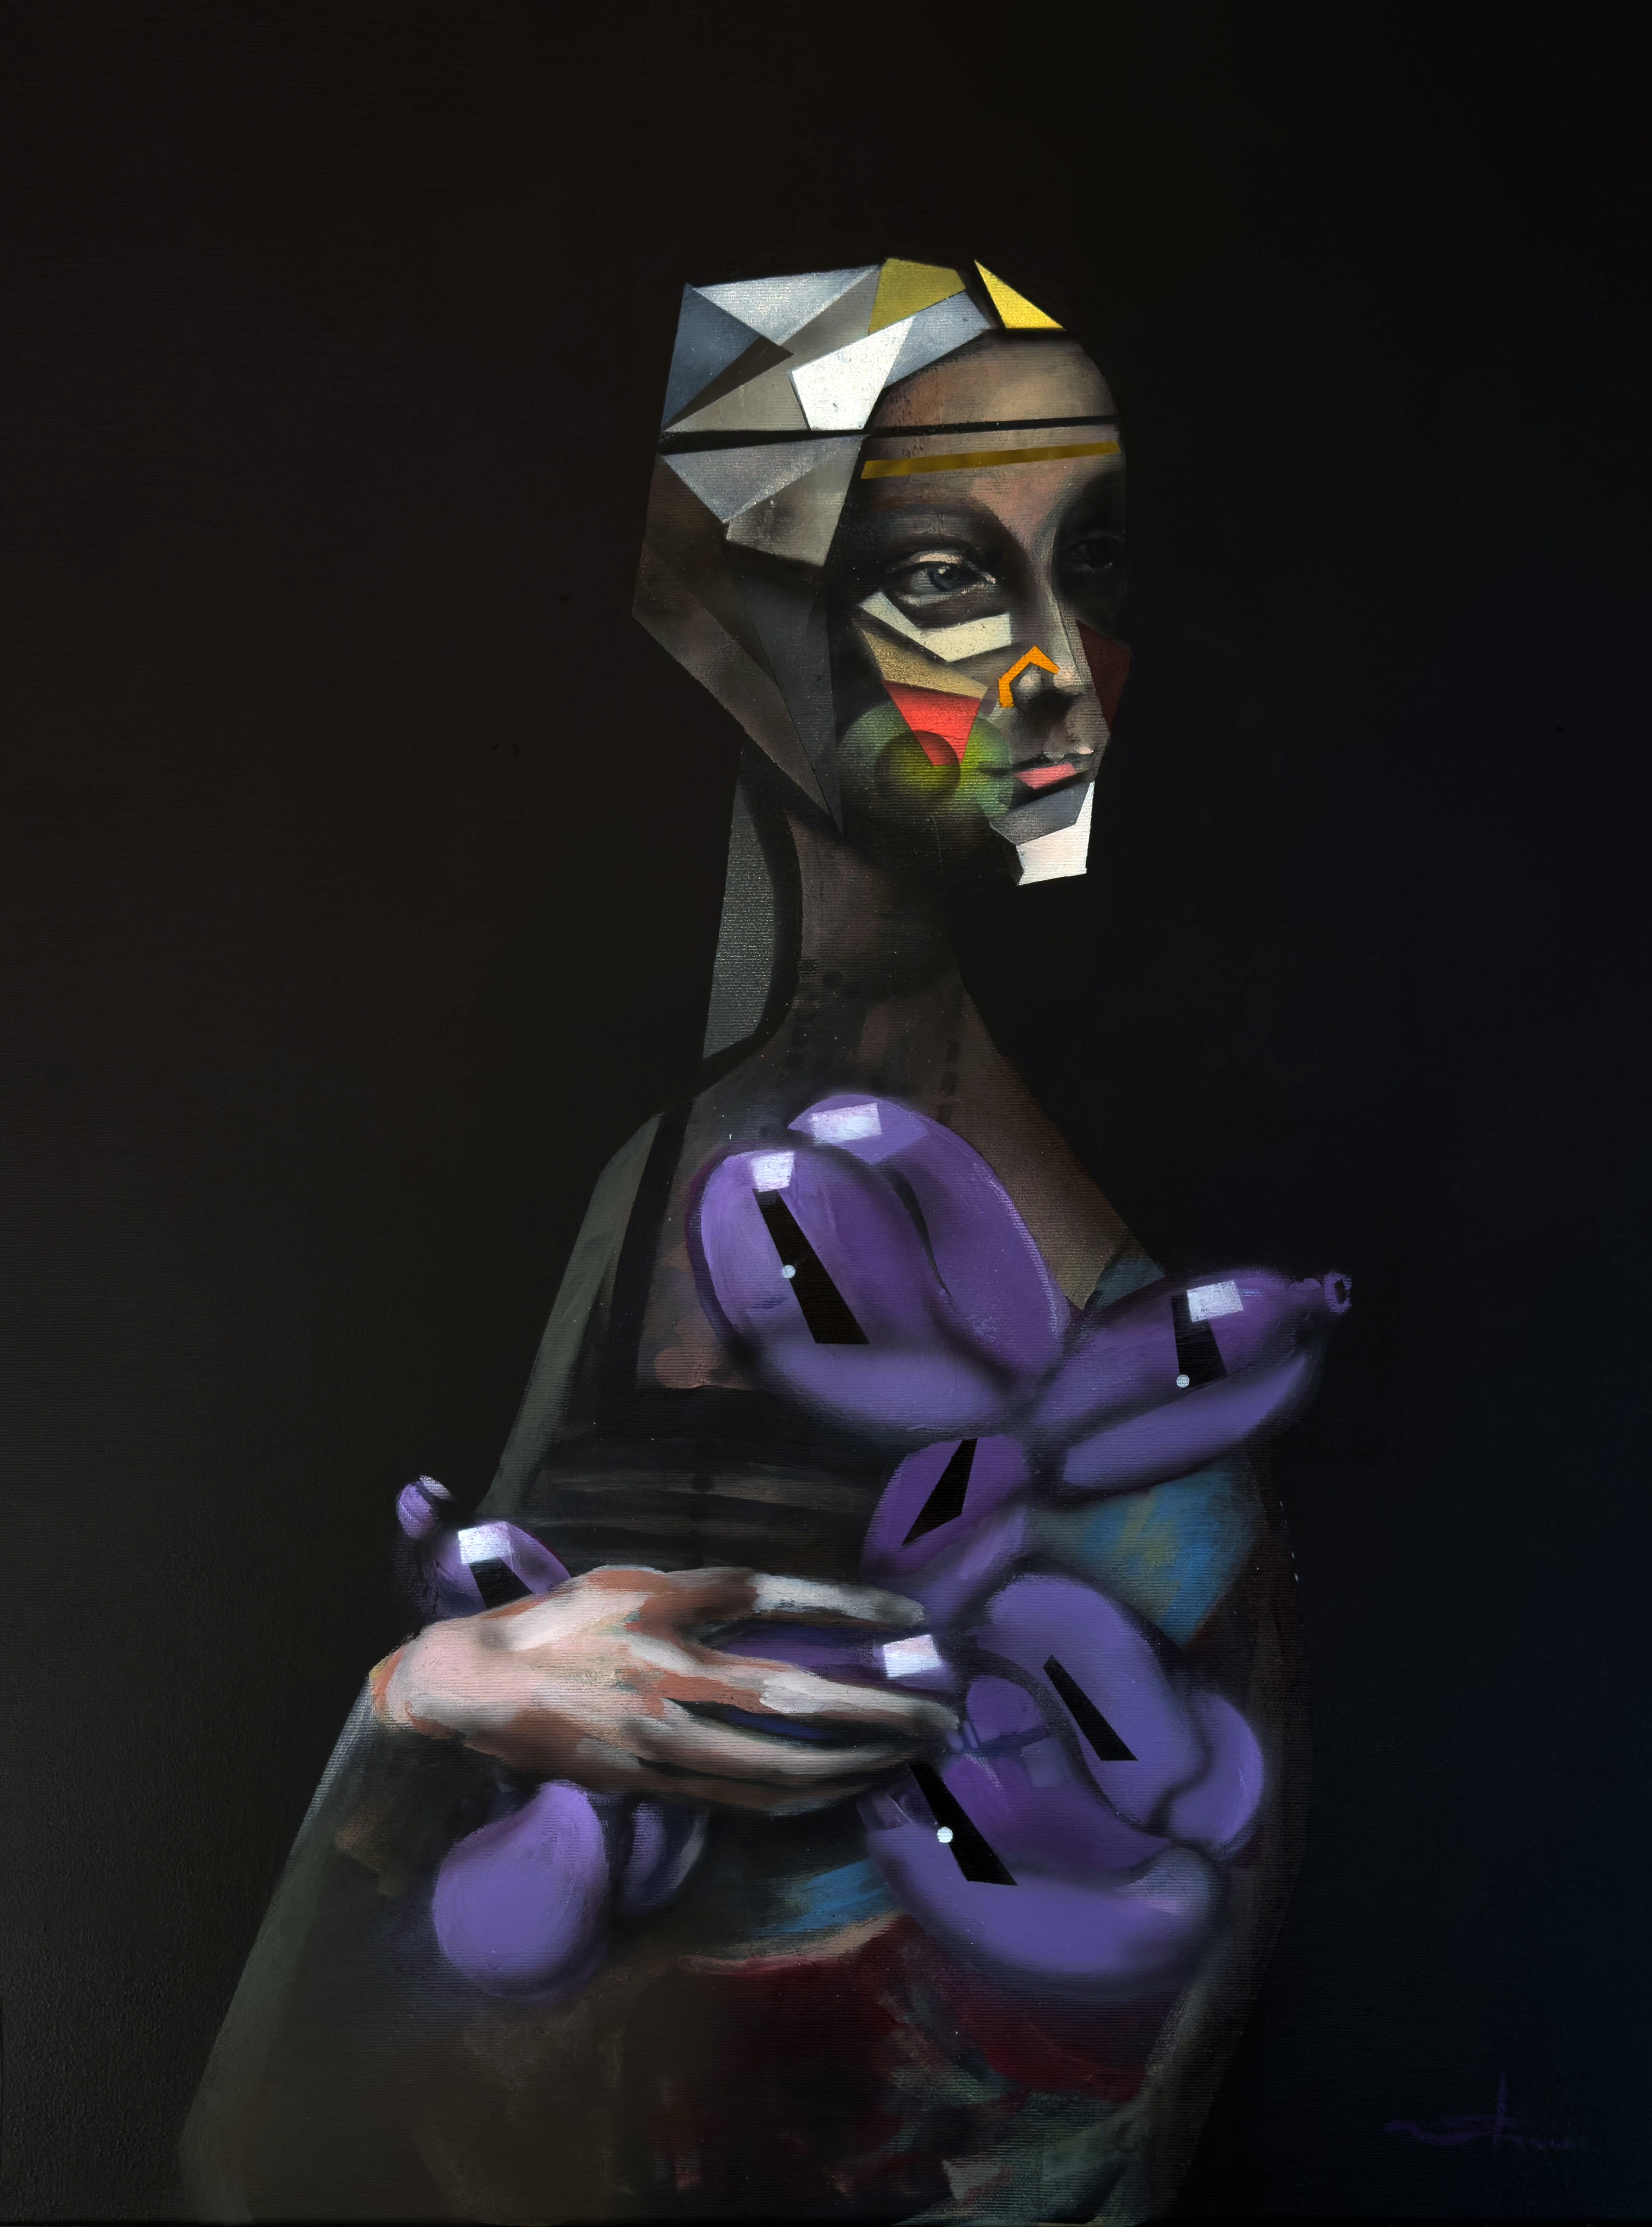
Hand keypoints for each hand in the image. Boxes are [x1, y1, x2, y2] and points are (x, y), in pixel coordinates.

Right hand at [374, 1565, 956, 1813]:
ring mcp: (663, 1739)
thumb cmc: (561, 1622)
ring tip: (906, 1758)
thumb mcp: (633, 1582)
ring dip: (852, 1764)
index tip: (913, 1616)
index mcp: (666, 1609)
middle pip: (796, 1696)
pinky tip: (841, 1789)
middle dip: (877, 1709)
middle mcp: (671, 1675)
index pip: (778, 1598)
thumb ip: (707, 1595)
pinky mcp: (652, 1784)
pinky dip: (803, 1795)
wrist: (476, 1686)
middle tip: (941, 1715)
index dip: (850, 1605)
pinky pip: (744, 1797)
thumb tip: (783, 1606)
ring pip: (778, 1765)